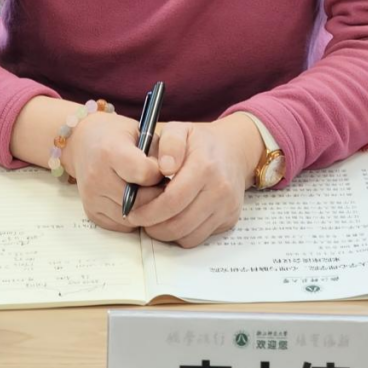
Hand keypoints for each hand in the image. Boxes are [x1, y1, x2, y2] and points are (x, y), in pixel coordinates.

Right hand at [62, 109, 165, 231]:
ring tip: (150, 192)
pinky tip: (136, 201)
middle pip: (139, 200)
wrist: (83, 142)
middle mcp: (97, 176)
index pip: (143, 173)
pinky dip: (134, 217)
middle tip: (163, 186)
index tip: (163, 169)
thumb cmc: (116, 135)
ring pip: (132, 217)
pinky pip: (122, 225)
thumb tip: (172, 178)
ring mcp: (92, 197)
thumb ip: (157, 153)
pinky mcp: (91, 212)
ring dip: (147, 209)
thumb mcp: (140, 132)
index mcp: (110, 151)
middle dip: (157, 196)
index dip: (159, 173)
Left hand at [126, 116, 263, 248]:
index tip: (133, 211)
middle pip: (179, 224)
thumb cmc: (200, 141)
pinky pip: (199, 238)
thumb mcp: (180, 130)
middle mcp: (219, 190)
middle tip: (139, 219)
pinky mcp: (229, 219)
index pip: (172, 200)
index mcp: (205, 166)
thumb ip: (169, 144)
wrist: (234, 151)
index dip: (149, 211)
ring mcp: (227, 207)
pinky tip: (173, 220)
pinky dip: (182, 235)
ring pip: (189, 237)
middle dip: (153, 226)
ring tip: (154, 220)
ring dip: (166, 233)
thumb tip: (163, 167)